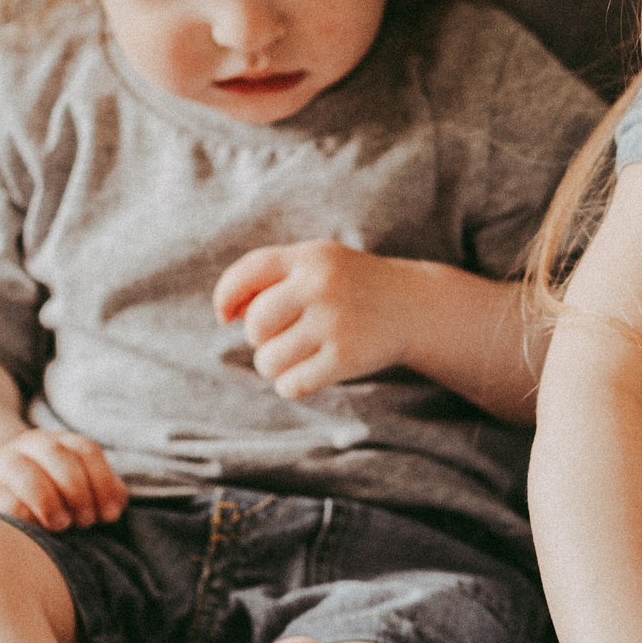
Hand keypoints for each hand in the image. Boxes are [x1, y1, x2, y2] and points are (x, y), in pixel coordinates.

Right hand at [0, 428, 125, 530]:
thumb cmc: (51, 494)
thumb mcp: (77, 485)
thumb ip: (101, 491)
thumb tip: (115, 506)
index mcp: (60, 441)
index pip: (86, 450)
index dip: (103, 483)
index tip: (109, 515)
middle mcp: (30, 445)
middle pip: (58, 456)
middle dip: (77, 492)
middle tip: (84, 522)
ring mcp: (1, 465)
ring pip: (25, 472)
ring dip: (49, 501)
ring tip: (61, 525)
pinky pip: (0, 500)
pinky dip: (21, 514)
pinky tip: (35, 528)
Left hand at [214, 240, 419, 399]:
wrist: (416, 307)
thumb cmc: (352, 286)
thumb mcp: (318, 265)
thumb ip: (270, 279)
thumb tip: (227, 314)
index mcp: (311, 257)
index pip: (247, 274)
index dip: (226, 297)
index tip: (224, 317)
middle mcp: (321, 285)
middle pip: (255, 326)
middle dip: (262, 338)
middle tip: (287, 335)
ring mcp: (335, 322)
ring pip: (268, 360)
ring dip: (276, 365)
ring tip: (300, 355)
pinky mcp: (347, 357)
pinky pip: (292, 384)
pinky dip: (293, 385)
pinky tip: (310, 373)